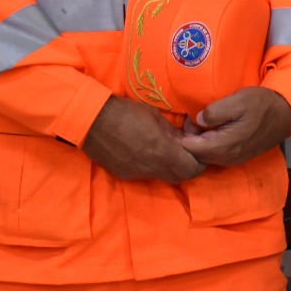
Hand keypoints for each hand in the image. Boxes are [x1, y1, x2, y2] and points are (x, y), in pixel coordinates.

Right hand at [81, 96, 204, 182]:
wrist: (91, 121)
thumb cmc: (126, 113)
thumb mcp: (155, 116)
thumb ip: (172, 132)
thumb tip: (185, 140)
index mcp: (162, 152)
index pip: (191, 170)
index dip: (199, 164)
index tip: (199, 154)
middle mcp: (151, 168)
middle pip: (179, 178)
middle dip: (187, 168)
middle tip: (186, 154)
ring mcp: (136, 173)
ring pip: (161, 177)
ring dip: (168, 168)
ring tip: (165, 152)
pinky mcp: (123, 174)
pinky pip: (144, 175)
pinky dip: (151, 167)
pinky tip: (145, 153)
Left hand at [176, 86, 290, 166]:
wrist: (285, 114)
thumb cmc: (261, 105)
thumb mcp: (238, 101)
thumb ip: (214, 111)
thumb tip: (198, 119)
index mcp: (222, 146)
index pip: (188, 148)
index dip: (182, 133)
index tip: (187, 118)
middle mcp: (224, 158)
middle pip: (193, 154)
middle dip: (188, 138)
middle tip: (194, 118)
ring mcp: (231, 160)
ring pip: (202, 156)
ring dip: (198, 141)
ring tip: (203, 122)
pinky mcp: (235, 158)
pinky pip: (212, 155)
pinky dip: (207, 144)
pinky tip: (212, 130)